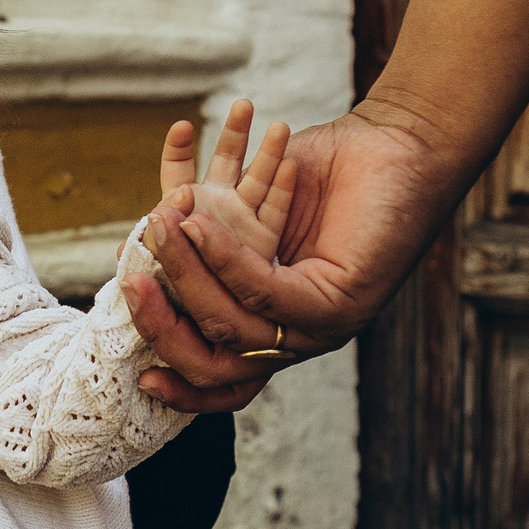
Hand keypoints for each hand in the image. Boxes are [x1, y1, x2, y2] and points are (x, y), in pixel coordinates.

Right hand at [133, 102, 470, 411]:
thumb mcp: (245, 210)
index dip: (179, 387)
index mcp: (275, 326)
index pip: (221, 380)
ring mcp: (322, 328)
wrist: (398, 142)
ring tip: (161, 229)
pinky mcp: (339, 305)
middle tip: (131, 281)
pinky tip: (198, 225)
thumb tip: (134, 257)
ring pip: (233, 326)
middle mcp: (298, 338)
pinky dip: (224, 261)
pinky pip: (264, 294)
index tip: (140, 375)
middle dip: (163, 327)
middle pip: (216, 362)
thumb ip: (196, 240)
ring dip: (187, 277)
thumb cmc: (321, 170)